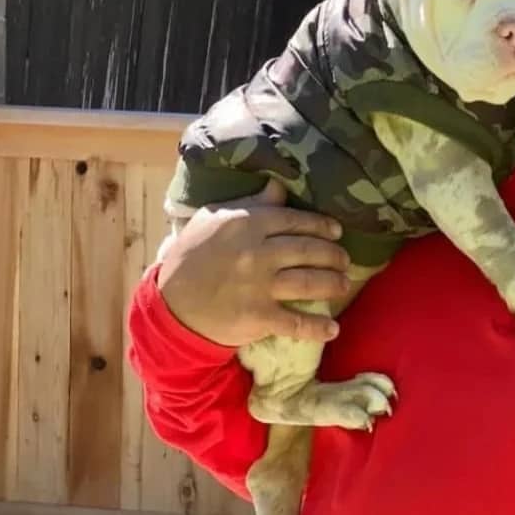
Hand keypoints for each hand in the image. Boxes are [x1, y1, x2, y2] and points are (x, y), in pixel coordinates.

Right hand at [157, 179, 350, 346]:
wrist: (170, 305)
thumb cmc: (192, 256)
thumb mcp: (215, 220)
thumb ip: (251, 204)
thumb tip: (279, 185)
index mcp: (247, 224)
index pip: (295, 220)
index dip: (321, 226)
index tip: (336, 232)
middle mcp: (257, 252)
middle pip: (309, 250)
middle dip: (334, 255)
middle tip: (344, 260)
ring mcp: (260, 286)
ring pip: (310, 282)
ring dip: (333, 283)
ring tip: (344, 284)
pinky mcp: (259, 317)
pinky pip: (297, 322)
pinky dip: (318, 327)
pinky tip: (333, 328)